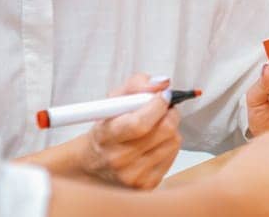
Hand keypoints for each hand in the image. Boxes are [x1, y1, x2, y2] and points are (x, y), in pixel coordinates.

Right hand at [80, 73, 182, 189]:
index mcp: (107, 137)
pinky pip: (174, 154)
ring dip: (170, 128)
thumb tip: (163, 83)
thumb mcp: (114, 100)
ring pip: (173, 140)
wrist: (94, 163)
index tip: (163, 96)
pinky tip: (155, 143)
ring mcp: (133, 176)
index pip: (140, 123)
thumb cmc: (107, 128)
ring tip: (156, 127)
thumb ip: (138, 84)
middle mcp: (119, 160)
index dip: (158, 105)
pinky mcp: (146, 185)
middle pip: (164, 130)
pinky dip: (169, 143)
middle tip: (165, 108)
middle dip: (170, 112)